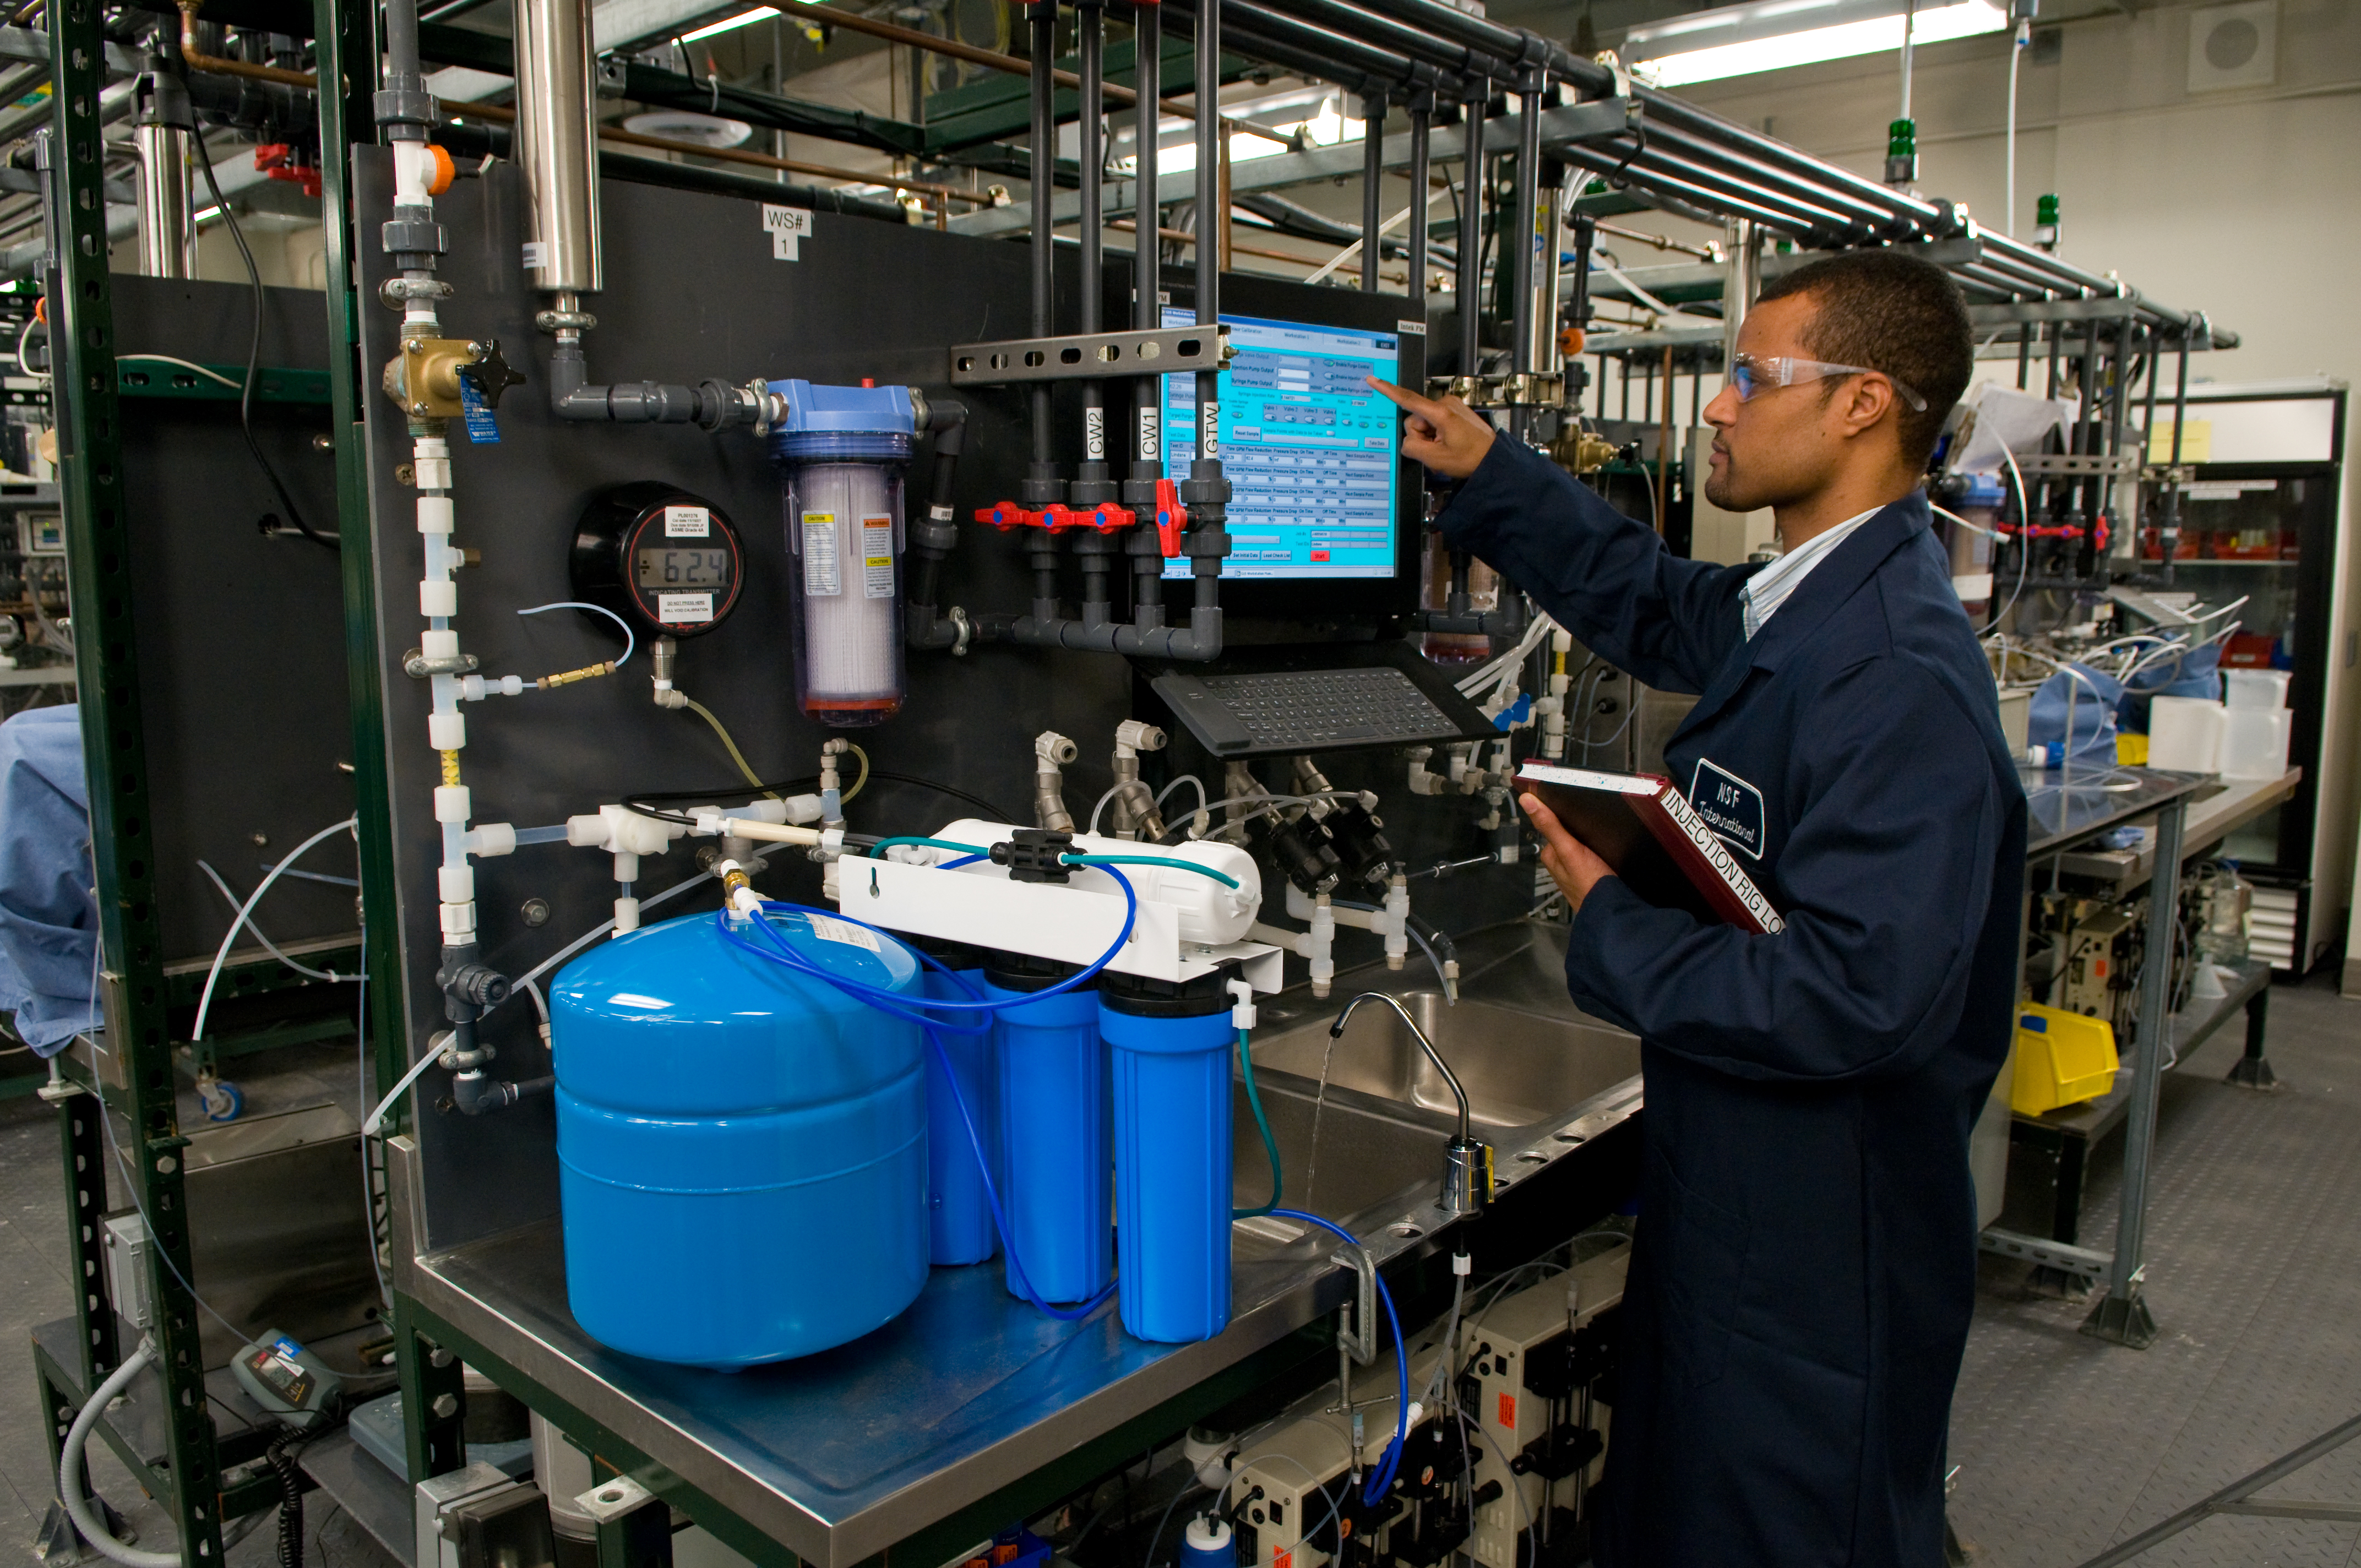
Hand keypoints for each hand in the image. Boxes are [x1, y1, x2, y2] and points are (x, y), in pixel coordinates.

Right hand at [1368, 378, 1495, 478]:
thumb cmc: (1471, 458)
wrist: (1492, 459)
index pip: (1408, 399)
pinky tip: (1447, 446)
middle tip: (1437, 451)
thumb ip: (1413, 447)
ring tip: (1445, 449)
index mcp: (1441, 413)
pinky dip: (1436, 436)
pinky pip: (1435, 423)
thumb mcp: (1435, 459)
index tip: (1374, 380)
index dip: (1387, 390)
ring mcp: (1451, 407)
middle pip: (1415, 420)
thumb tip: (1408, 441)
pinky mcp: (1454, 412)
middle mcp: (1446, 404)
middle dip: (1421, 437)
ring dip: (1430, 438)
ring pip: (1424, 423)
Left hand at [1518, 793, 1614, 912]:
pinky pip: (1593, 853)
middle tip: (1597, 814)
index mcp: (1551, 854)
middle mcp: (1560, 862)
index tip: (1575, 796)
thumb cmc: (1589, 885)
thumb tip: (1527, 801)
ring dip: (1590, 836)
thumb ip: (1550, 825)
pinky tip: (1608, 845)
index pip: (1553, 824)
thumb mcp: (1570, 850)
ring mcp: (1576, 868)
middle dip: (1580, 824)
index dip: (1563, 810)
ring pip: (1581, 843)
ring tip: (1604, 829)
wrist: (1612, 911)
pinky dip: (1598, 847)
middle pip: (1568, 833)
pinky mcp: (1591, 873)